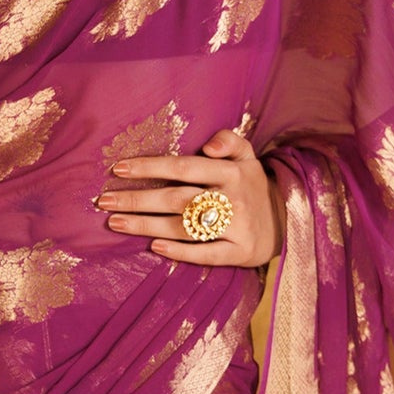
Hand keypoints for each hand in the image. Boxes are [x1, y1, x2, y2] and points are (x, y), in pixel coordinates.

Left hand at [97, 128, 284, 266]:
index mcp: (231, 171)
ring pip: (185, 227)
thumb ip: (230, 140)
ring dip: (147, 225)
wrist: (289, 220)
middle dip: (138, 199)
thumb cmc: (252, 185)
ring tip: (116, 223)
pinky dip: (181, 252)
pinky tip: (154, 247)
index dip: (150, 167)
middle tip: (104, 201)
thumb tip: (209, 143)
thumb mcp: (248, 155)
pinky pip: (208, 253)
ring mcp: (238, 227)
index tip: (118, 169)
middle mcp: (233, 198)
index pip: (184, 167)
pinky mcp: (242, 252)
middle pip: (177, 199)